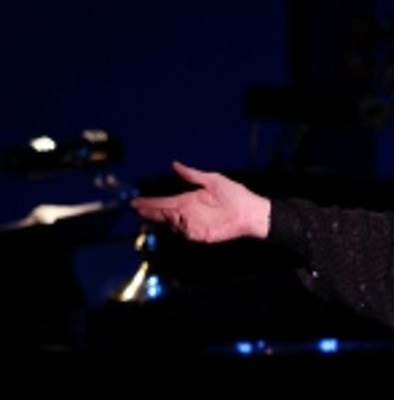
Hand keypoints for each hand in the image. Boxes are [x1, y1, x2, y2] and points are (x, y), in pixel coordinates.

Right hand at [130, 161, 269, 242]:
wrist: (250, 211)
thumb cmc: (234, 195)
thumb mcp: (211, 180)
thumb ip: (192, 174)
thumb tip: (174, 164)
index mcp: (188, 200)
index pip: (164, 202)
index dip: (150, 203)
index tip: (135, 202)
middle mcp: (188, 214)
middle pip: (164, 214)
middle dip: (150, 212)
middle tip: (136, 210)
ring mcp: (194, 225)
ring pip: (172, 224)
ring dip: (161, 218)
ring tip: (150, 211)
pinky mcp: (202, 235)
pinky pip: (185, 232)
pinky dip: (177, 225)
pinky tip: (172, 217)